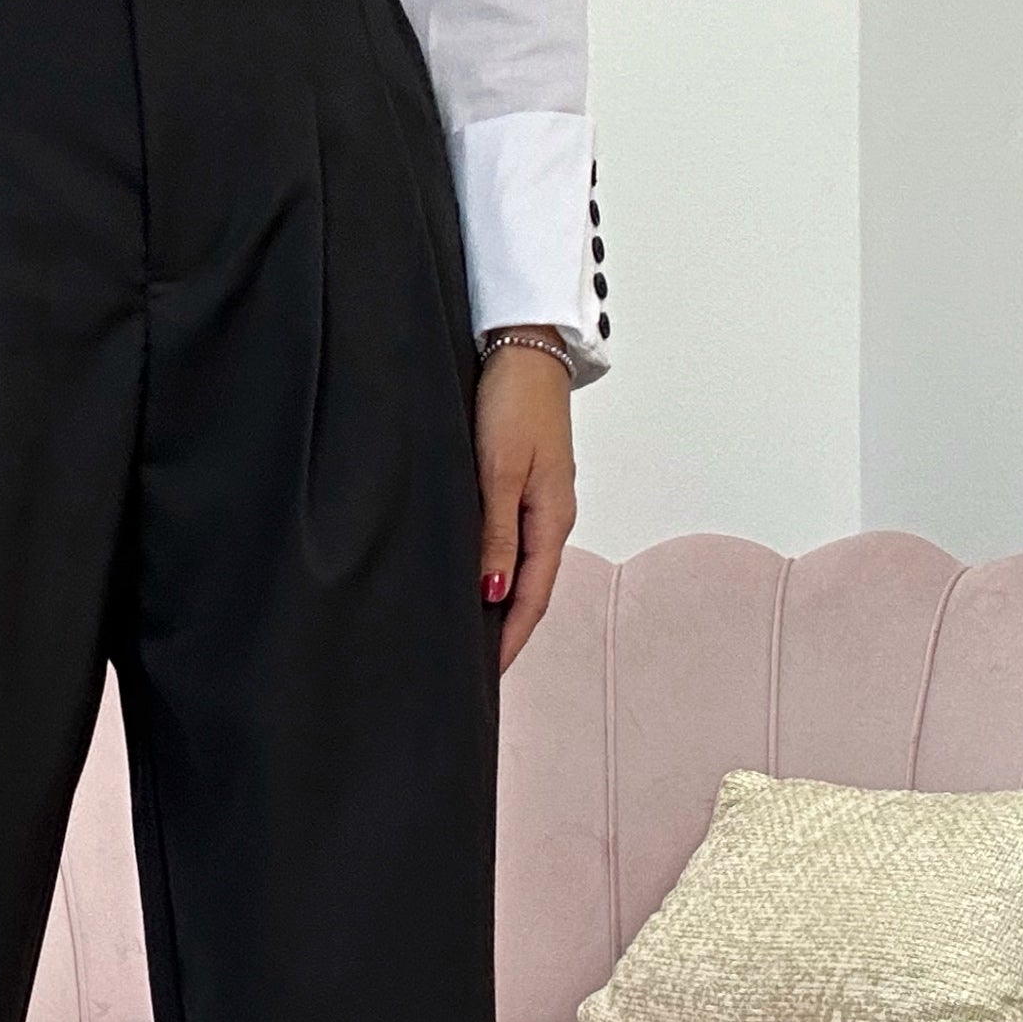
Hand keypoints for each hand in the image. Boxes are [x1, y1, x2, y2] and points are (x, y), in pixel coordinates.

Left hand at [474, 342, 576, 675]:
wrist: (524, 346)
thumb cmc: (513, 400)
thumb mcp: (498, 472)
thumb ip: (495, 535)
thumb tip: (493, 594)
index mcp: (551, 520)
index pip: (531, 598)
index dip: (510, 640)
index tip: (486, 675)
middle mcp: (549, 518)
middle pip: (529, 590)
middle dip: (506, 632)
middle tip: (474, 670)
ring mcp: (538, 502)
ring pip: (520, 568)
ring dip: (500, 604)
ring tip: (471, 637)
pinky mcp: (522, 484)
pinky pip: (510, 542)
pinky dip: (495, 570)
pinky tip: (474, 582)